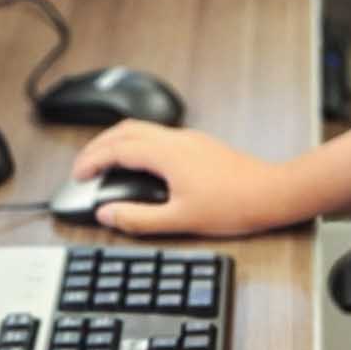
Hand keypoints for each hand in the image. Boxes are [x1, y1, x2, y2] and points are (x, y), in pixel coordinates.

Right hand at [70, 121, 302, 235]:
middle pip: (125, 130)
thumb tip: (107, 214)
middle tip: (84, 166)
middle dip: (98, 146)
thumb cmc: (233, 205)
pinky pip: (159, 136)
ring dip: (118, 142)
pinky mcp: (200, 145)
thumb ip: (137, 218)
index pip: (116, 149)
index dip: (91, 161)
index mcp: (166, 154)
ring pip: (143, 129)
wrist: (272, 194)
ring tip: (105, 163)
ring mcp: (190, 140)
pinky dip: (138, 145)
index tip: (78, 176)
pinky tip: (140, 165)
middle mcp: (176, 140)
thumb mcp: (179, 220)